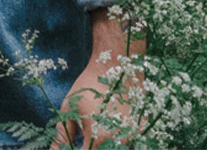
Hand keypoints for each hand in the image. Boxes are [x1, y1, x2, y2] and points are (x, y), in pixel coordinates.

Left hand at [51, 11, 143, 148]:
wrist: (117, 65)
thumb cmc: (89, 85)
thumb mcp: (69, 108)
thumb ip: (63, 134)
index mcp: (98, 137)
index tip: (74, 146)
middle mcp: (119, 140)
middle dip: (91, 148)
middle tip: (85, 140)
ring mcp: (133, 136)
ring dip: (104, 146)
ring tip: (96, 133)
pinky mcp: (142, 131)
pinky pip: (130, 144)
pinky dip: (117, 143)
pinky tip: (109, 132)